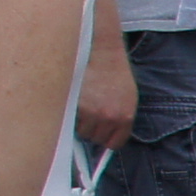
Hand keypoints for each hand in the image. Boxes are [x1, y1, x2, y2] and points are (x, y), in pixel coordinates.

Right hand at [76, 37, 137, 151]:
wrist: (101, 52)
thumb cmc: (114, 73)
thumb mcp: (127, 99)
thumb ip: (119, 119)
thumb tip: (109, 137)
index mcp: (124, 117)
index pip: (113, 143)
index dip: (105, 138)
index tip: (100, 134)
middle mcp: (108, 117)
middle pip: (94, 138)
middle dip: (91, 129)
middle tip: (89, 113)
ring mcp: (89, 111)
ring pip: (79, 130)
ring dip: (78, 121)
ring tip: (82, 104)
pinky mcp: (73, 103)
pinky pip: (68, 119)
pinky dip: (68, 113)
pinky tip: (74, 100)